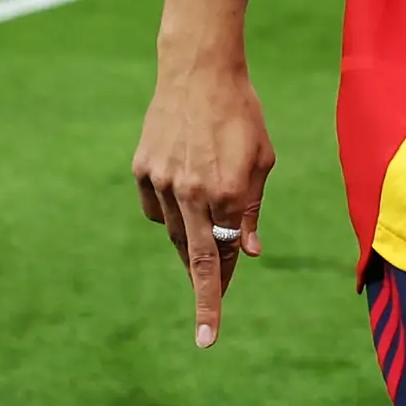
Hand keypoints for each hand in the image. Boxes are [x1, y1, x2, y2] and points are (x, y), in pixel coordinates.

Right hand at [132, 58, 275, 348]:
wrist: (198, 70)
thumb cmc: (241, 113)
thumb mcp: (262, 159)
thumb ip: (252, 209)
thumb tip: (249, 251)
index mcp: (228, 192)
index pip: (221, 259)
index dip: (216, 298)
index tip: (209, 336)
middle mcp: (192, 192)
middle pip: (194, 258)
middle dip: (202, 294)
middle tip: (206, 326)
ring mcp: (162, 181)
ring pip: (173, 233)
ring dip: (191, 243)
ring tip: (205, 233)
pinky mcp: (143, 169)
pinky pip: (155, 208)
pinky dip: (169, 212)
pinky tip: (183, 194)